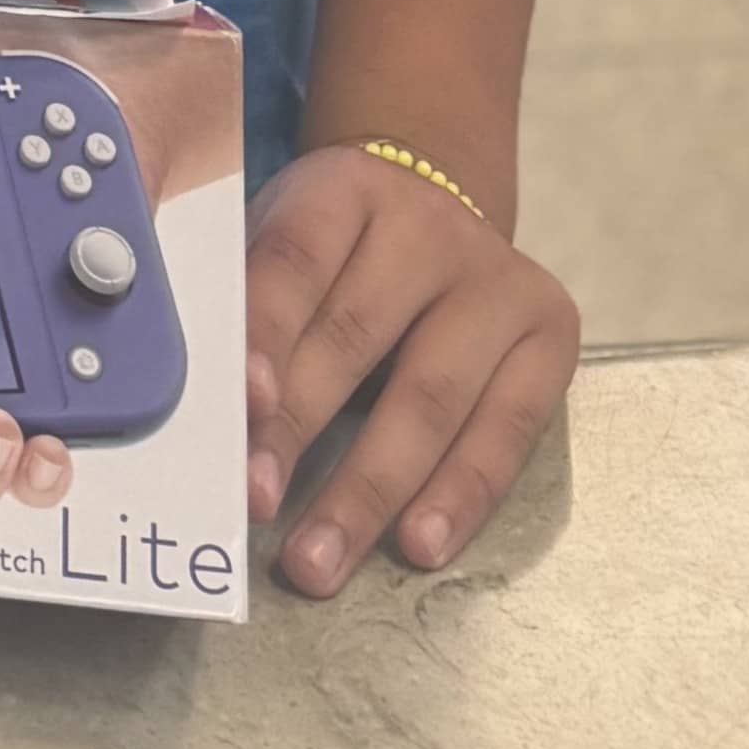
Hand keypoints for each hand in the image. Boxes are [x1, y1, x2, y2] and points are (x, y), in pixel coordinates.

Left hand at [244, 144, 577, 593]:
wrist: (437, 202)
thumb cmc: (334, 243)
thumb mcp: (281, 235)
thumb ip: (243, 300)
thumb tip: (197, 399)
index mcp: (344, 189)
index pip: (295, 259)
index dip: (265, 332)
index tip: (237, 405)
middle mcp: (428, 228)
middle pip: (357, 337)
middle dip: (299, 429)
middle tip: (253, 502)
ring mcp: (498, 282)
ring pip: (431, 398)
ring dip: (369, 490)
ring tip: (319, 559)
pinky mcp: (551, 337)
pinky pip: (506, 432)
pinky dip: (458, 497)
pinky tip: (417, 546)